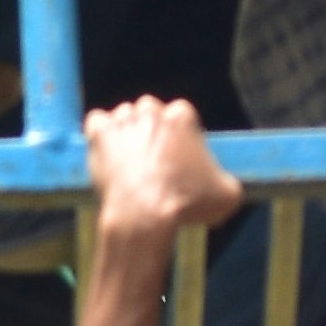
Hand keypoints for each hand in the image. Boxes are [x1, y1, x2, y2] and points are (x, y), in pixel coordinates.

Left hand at [85, 94, 243, 246]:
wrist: (145, 215)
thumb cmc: (186, 204)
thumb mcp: (227, 195)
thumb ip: (228, 181)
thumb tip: (226, 185)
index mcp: (183, 116)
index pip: (182, 116)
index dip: (181, 137)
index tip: (179, 157)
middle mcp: (152, 111)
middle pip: (151, 112)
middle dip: (153, 130)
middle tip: (155, 158)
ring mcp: (123, 120)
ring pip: (124, 116)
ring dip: (127, 132)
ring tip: (130, 160)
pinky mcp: (100, 135)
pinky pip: (96, 121)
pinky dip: (100, 134)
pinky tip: (107, 150)